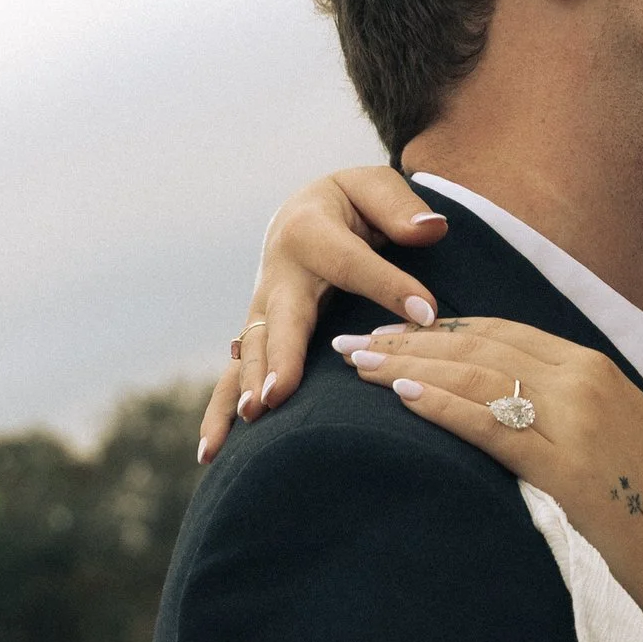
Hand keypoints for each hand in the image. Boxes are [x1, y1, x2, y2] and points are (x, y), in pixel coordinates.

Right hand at [197, 167, 446, 462]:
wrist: (305, 214)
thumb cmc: (352, 204)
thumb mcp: (375, 189)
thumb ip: (400, 209)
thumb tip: (430, 230)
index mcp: (311, 231)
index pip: (353, 262)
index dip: (389, 284)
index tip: (428, 313)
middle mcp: (278, 273)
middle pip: (281, 317)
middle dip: (280, 356)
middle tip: (279, 394)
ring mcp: (263, 309)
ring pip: (252, 351)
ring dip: (249, 387)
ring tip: (253, 420)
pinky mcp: (259, 337)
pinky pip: (236, 375)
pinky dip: (221, 412)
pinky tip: (212, 452)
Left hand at [338, 317, 642, 641]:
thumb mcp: (614, 435)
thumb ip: (565, 409)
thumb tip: (506, 401)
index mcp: (594, 368)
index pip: (500, 331)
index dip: (438, 328)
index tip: (391, 330)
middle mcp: (584, 382)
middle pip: (477, 345)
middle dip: (408, 340)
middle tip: (352, 341)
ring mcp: (576, 422)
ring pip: (477, 374)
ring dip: (409, 365)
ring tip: (359, 365)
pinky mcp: (565, 468)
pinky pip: (491, 425)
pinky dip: (442, 405)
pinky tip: (401, 396)